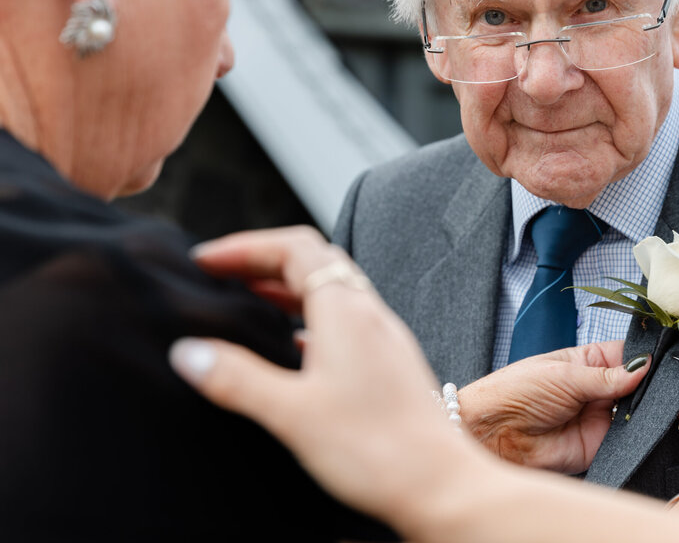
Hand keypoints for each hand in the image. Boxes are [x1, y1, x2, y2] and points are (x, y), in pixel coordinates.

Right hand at [170, 227, 491, 533]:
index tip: (204, 260)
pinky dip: (308, 319)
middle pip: (313, 262)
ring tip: (245, 302)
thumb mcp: (292, 413)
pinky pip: (344, 323)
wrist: (440, 483)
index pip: (294, 248)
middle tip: (219, 274)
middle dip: (262, 260)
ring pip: (330, 292)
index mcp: (346, 311)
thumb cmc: (376, 448)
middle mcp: (369, 315)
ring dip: (285, 288)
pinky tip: (292, 347)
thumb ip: (237, 379)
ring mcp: (382, 339)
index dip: (246, 246)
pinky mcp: (389, 365)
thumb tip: (188, 352)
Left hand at [460, 342, 649, 473]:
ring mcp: (600, 418)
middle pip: (638, 385)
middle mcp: (597, 389)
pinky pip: (628, 440)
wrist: (494, 435)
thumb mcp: (564, 376)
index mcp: (588, 362)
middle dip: (652, 385)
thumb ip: (607, 376)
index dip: (647, 356)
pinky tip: (644, 426)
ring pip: (638, 413)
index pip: (627, 355)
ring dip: (648, 410)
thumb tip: (644, 365)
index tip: (668, 358)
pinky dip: (639, 435)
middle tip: (669, 384)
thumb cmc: (516, 393)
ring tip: (656, 404)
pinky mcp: (600, 446)